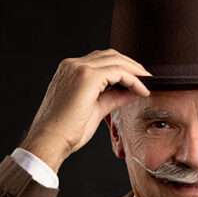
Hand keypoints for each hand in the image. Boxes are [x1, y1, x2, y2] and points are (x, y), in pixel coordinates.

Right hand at [19, 49, 152, 170]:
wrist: (50, 141)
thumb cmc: (66, 132)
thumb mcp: (94, 110)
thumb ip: (112, 98)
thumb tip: (130, 93)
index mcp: (70, 71)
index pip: (101, 61)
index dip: (122, 68)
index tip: (137, 80)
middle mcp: (72, 65)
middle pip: (110, 55)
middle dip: (131, 65)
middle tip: (146, 78)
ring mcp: (78, 69)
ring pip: (115, 60)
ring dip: (135, 71)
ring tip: (147, 83)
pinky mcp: (87, 77)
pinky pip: (118, 72)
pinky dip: (133, 80)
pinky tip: (142, 90)